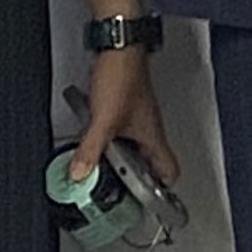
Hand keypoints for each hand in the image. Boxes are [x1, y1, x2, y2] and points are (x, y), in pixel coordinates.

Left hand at [70, 44, 182, 186]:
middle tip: (118, 191)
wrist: (118, 46)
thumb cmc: (122, 75)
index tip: (147, 204)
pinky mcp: (125, 107)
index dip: (162, 191)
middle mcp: (148, 129)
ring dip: (119, 160)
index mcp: (152, 136)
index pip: (170, 171)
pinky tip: (92, 141)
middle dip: (135, 180)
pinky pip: (120, 133)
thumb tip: (81, 174)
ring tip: (100, 169)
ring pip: (134, 148)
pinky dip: (108, 142)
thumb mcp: (103, 120)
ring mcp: (137, 118)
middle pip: (151, 163)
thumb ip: (90, 150)